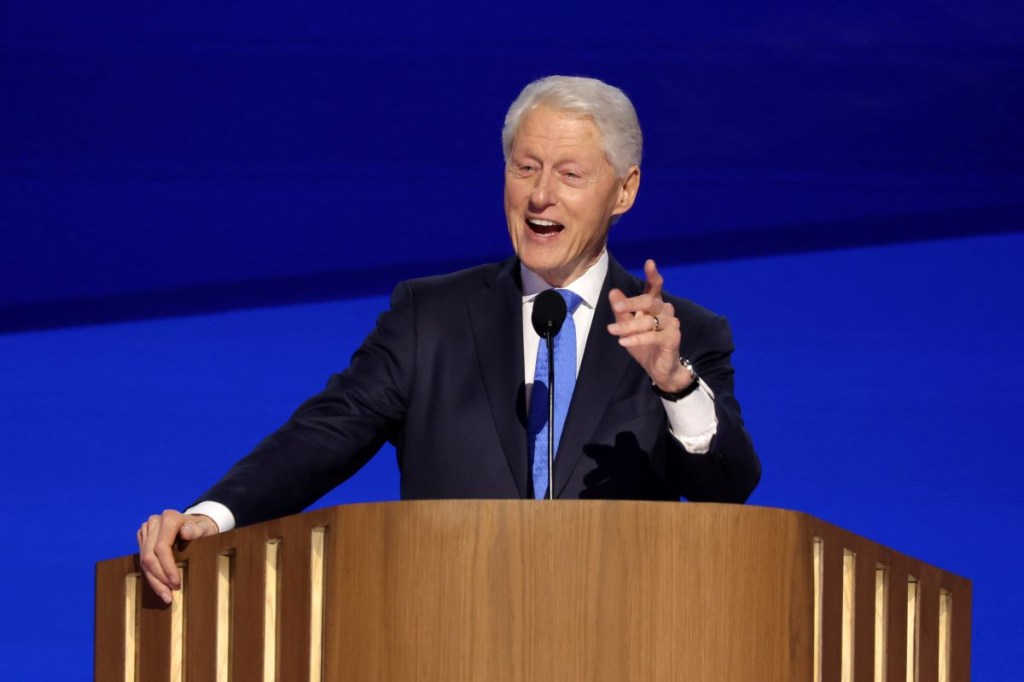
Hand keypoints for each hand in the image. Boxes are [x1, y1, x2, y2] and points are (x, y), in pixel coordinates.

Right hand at [137, 510, 218, 603]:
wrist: (196, 524)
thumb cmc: (204, 528)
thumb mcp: (206, 528)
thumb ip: (198, 530)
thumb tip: (186, 532)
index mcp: (170, 518)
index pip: (162, 547)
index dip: (167, 567)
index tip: (176, 583)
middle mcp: (154, 522)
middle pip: (150, 556)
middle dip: (160, 578)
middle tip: (171, 594)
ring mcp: (146, 530)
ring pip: (144, 560)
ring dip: (154, 581)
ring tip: (166, 595)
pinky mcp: (143, 538)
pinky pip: (142, 561)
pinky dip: (151, 576)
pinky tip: (160, 587)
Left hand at [606, 259, 692, 392]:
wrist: (659, 369)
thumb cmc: (645, 346)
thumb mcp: (627, 327)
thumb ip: (621, 311)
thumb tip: (613, 291)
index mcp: (654, 306)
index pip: (655, 287)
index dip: (653, 275)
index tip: (649, 262)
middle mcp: (665, 311)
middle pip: (649, 301)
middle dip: (631, 303)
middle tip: (617, 308)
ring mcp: (671, 324)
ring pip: (648, 320)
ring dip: (628, 326)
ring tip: (612, 331)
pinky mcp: (673, 338)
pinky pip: (653, 335)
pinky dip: (637, 338)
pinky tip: (624, 342)